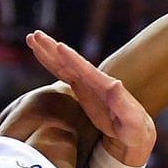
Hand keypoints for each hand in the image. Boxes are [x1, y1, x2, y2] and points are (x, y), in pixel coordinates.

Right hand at [27, 30, 155, 166]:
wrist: (134, 132)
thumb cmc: (135, 129)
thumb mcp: (132, 120)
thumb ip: (123, 104)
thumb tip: (117, 84)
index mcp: (105, 86)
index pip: (85, 70)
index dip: (72, 59)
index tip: (59, 46)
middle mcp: (95, 80)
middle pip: (70, 62)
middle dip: (52, 49)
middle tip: (36, 35)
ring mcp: (87, 84)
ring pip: (63, 64)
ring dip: (47, 52)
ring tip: (32, 38)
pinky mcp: (81, 89)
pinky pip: (62, 73)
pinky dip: (50, 64)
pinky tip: (40, 54)